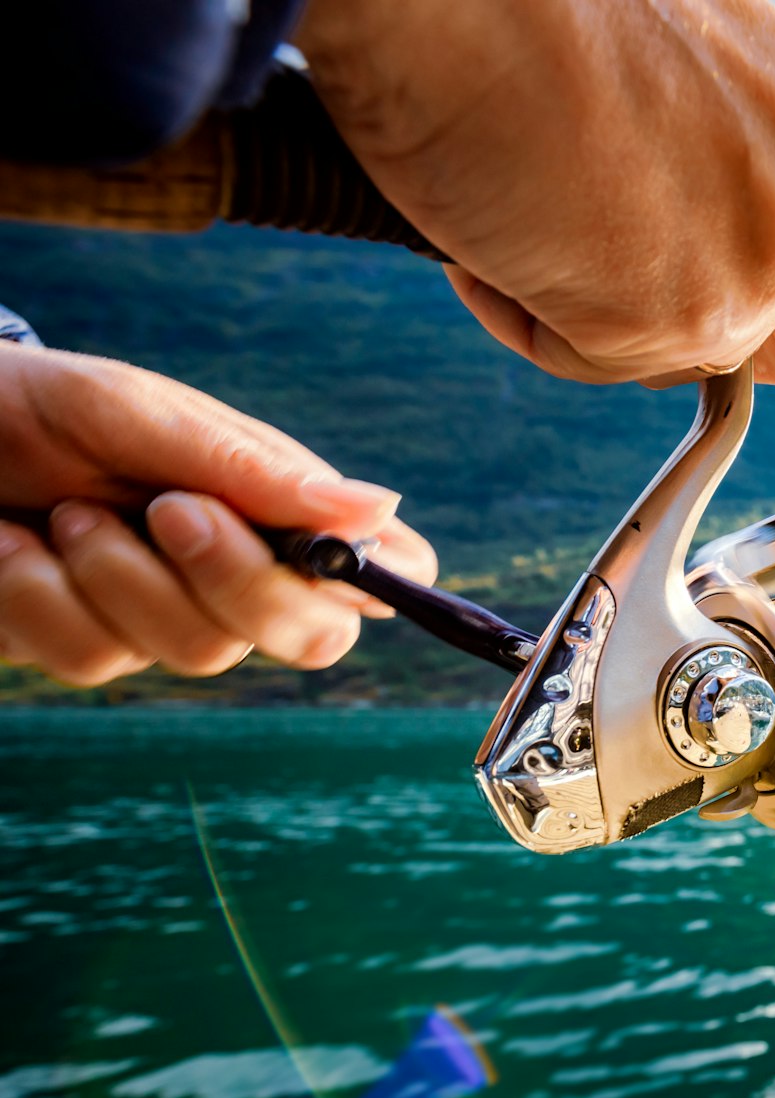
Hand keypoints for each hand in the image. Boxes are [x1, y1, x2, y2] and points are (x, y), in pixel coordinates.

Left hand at [0, 343, 435, 685]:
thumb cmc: (45, 403)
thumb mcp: (146, 415)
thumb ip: (254, 470)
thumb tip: (380, 510)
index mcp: (279, 509)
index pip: (383, 572)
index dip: (381, 583)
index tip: (334, 560)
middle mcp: (240, 573)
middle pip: (311, 637)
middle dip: (239, 582)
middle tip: (170, 508)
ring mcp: (167, 618)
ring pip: (197, 653)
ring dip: (116, 573)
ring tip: (66, 508)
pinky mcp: (88, 645)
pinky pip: (92, 662)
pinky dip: (39, 595)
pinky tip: (12, 544)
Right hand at [294, 0, 774, 389]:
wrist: (464, 9)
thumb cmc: (557, 19)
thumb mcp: (713, 78)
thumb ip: (758, 169)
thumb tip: (725, 246)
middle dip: (727, 334)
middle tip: (631, 271)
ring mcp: (765, 266)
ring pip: (702, 364)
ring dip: (621, 323)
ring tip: (547, 224)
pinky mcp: (684, 321)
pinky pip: (605, 365)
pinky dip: (539, 320)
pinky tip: (501, 242)